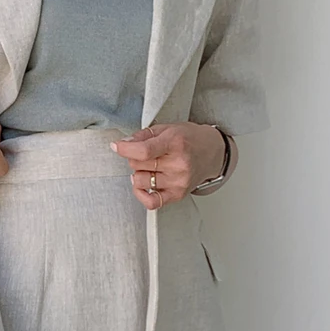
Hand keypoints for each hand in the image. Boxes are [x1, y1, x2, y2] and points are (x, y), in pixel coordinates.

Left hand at [110, 122, 225, 209]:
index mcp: (175, 143)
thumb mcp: (168, 128)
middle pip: (138, 165)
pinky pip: (151, 202)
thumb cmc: (189, 139)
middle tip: (145, 154)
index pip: (144, 151)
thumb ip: (143, 135)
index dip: (125, 149)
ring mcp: (178, 181)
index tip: (116, 146)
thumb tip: (123, 144)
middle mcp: (178, 164)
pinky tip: (143, 185)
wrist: (212, 152)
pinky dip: (141, 194)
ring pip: (140, 181)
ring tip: (149, 167)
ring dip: (138, 173)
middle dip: (134, 158)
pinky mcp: (178, 194)